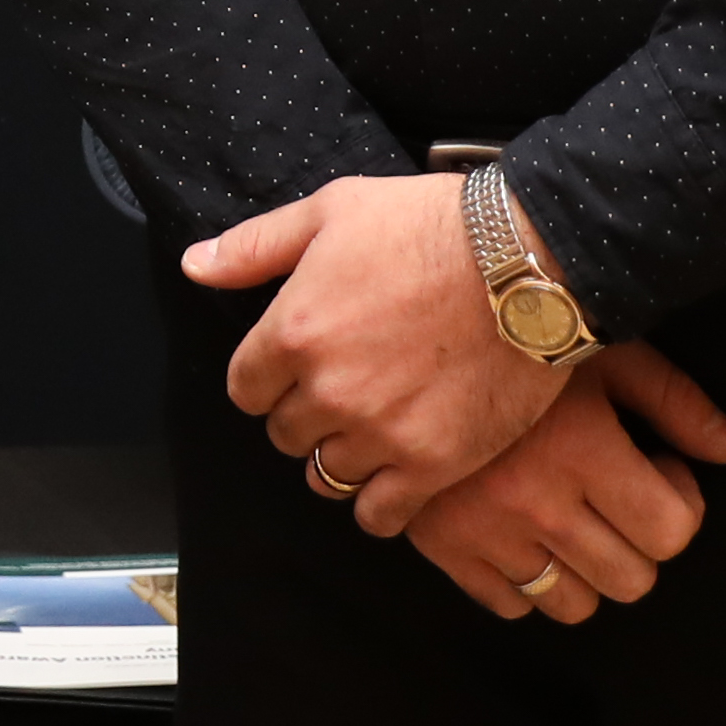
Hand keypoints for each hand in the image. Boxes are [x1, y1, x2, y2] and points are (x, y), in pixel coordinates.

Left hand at [189, 170, 560, 531]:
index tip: (297, 369)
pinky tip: (397, 477)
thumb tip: (194, 265)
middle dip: (307, 415)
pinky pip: (379, 514)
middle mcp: (326, 391)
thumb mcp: (331, 211)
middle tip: (345, 393)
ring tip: (373, 433)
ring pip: (328, 477)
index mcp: (292, 332)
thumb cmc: (430, 225)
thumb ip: (255, 247)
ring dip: (342, 458)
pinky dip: (381, 502)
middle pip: (286, 434)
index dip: (269, 380)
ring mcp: (379, 434)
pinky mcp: (432, 464)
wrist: (531, 262)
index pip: (246, 390)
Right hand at [398, 346, 725, 622]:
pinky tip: (524, 532)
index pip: (671, 531)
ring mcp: (483, 529)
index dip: (680, 501)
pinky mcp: (438, 544)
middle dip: (640, 541)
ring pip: (571, 603)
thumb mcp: (608, 351)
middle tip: (619, 495)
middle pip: (629, 580)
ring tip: (574, 518)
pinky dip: (525, 582)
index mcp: (582, 450)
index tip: (658, 466)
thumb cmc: (520, 331)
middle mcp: (535, 501)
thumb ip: (677, 402)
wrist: (404, 327)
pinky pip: (506, 605)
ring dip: (586, 570)